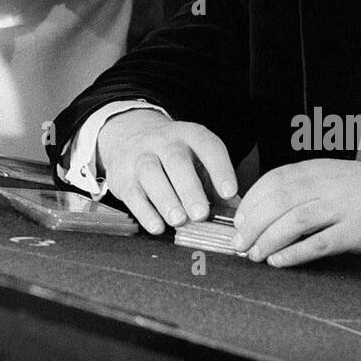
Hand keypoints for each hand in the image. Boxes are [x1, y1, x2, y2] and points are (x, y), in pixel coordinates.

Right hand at [96, 109, 238, 232]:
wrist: (129, 134)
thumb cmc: (173, 156)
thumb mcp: (196, 159)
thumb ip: (215, 185)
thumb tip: (237, 214)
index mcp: (190, 135)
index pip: (208, 146)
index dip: (220, 168)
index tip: (230, 192)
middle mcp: (164, 142)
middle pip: (176, 161)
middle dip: (189, 189)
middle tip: (201, 214)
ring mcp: (140, 157)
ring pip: (151, 173)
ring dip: (166, 199)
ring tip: (179, 220)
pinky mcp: (123, 176)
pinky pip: (132, 193)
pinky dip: (144, 212)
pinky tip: (157, 226)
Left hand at [232, 159, 360, 266]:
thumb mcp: (334, 175)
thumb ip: (305, 186)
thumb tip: (270, 207)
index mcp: (316, 170)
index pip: (272, 181)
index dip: (250, 202)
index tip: (238, 220)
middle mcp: (325, 185)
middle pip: (277, 202)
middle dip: (252, 224)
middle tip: (238, 243)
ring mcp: (341, 208)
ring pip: (293, 222)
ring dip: (268, 240)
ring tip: (253, 255)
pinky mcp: (355, 231)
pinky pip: (318, 243)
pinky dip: (295, 253)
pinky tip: (279, 262)